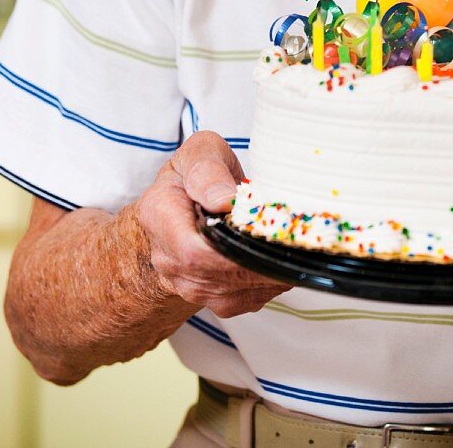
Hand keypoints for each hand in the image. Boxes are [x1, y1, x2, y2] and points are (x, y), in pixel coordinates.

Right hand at [135, 131, 290, 316]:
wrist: (189, 199)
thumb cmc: (199, 170)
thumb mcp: (201, 152)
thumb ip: (207, 171)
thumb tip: (223, 202)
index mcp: (159, 215)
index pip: (191, 251)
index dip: (230, 250)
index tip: (264, 232)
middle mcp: (168, 258)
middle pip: (215, 275)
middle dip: (259, 261)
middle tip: (293, 240)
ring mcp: (187, 283)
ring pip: (233, 293)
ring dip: (268, 274)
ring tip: (292, 249)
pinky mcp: (209, 297)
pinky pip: (244, 300)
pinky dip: (269, 283)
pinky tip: (282, 261)